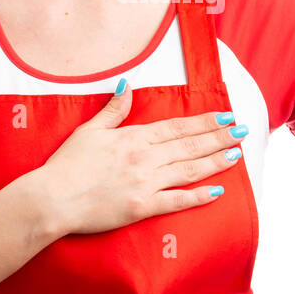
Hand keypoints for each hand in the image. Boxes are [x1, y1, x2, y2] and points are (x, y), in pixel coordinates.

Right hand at [33, 85, 246, 236]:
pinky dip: (199, 196)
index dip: (204, 122)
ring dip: (215, 161)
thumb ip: (113, 110)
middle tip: (243, 132)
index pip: (177, 127)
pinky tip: (218, 190)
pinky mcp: (142, 207)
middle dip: (219, 138)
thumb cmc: (66, 164)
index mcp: (134, 137)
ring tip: (236, 154)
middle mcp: (145, 158)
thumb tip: (127, 86)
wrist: (51, 198)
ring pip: (189, 170)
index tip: (225, 117)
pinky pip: (177, 201)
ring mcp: (145, 183)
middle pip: (190, 146)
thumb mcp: (89, 130)